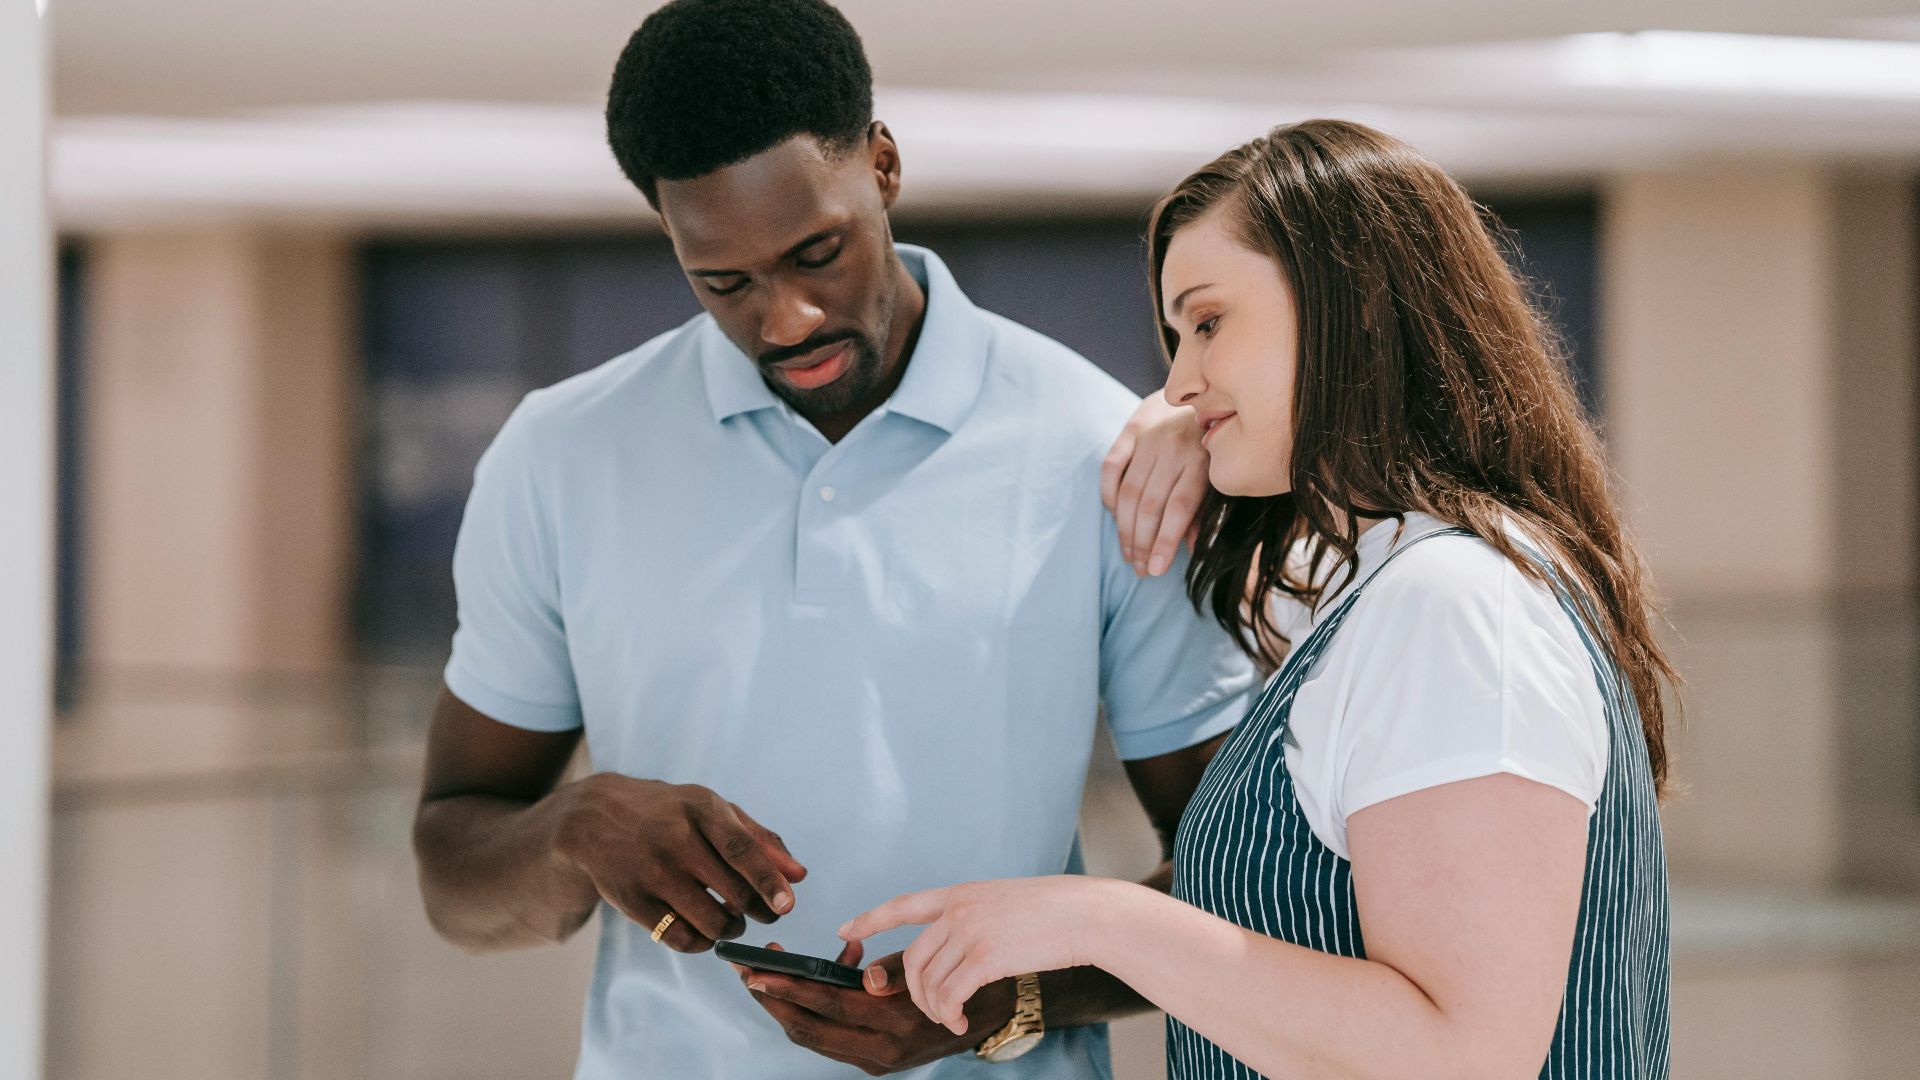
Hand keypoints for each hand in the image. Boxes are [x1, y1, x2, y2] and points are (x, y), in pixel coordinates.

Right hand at [550, 774, 805, 952]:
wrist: (595, 819)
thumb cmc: (670, 813)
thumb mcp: (711, 809)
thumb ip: (759, 839)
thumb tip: (799, 877)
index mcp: (700, 808)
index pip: (741, 848)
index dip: (768, 880)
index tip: (788, 905)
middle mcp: (674, 839)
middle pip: (733, 891)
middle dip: (759, 910)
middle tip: (765, 912)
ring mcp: (650, 872)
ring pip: (711, 921)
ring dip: (733, 929)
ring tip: (733, 920)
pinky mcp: (632, 902)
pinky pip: (681, 939)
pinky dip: (703, 942)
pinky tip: (705, 930)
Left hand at [731, 940, 1014, 1074]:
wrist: (997, 1015)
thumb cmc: (965, 977)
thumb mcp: (931, 966)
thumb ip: (890, 969)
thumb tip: (856, 968)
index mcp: (895, 1024)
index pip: (828, 1005)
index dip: (789, 987)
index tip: (757, 970)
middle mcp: (882, 1051)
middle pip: (807, 1030)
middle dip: (773, 1000)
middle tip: (746, 971)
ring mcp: (877, 1061)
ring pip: (813, 1037)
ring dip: (788, 1006)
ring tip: (772, 972)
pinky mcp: (875, 1061)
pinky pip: (830, 1037)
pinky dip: (816, 1010)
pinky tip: (822, 978)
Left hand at [838, 877, 1106, 1036]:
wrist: (1086, 913)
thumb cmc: (1054, 911)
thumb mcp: (1004, 902)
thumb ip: (975, 917)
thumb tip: (961, 947)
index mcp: (960, 893)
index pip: (903, 904)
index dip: (871, 917)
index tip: (846, 928)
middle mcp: (958, 909)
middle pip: (912, 958)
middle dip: (914, 992)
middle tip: (933, 1010)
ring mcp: (970, 931)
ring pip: (928, 981)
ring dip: (935, 1009)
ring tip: (951, 1019)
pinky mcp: (985, 956)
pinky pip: (949, 994)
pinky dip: (949, 1013)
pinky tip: (960, 1021)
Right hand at [1101, 389, 1209, 576]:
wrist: (1203, 385)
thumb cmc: (1214, 441)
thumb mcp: (1220, 472)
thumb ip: (1207, 509)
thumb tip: (1191, 548)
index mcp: (1202, 460)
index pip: (1179, 509)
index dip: (1166, 542)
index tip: (1156, 570)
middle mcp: (1174, 447)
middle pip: (1151, 505)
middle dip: (1142, 543)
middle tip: (1140, 570)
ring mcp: (1150, 436)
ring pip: (1129, 492)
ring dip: (1125, 529)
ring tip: (1128, 554)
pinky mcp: (1131, 428)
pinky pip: (1111, 467)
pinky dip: (1108, 494)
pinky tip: (1113, 516)